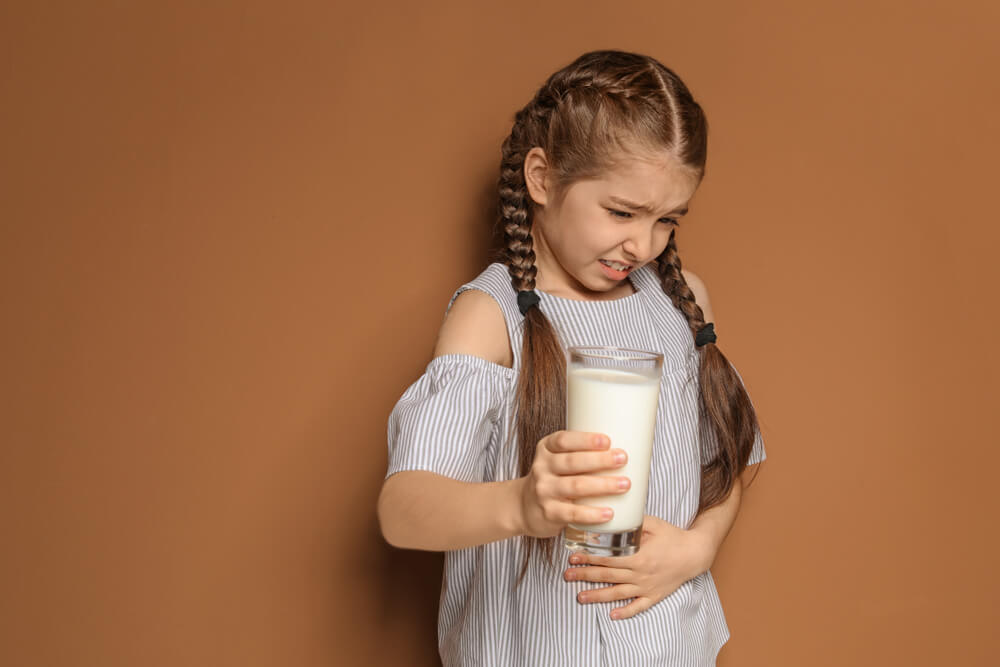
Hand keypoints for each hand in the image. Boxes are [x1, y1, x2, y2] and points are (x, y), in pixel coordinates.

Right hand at [518, 430, 629, 538]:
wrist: (525, 507)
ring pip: (575, 486)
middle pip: (572, 462)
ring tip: (624, 484)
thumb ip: (581, 452)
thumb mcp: (557, 459)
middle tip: (622, 458)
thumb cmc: (553, 478)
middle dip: (600, 460)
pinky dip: (592, 514)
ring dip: (602, 485)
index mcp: (547, 449)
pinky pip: (572, 513)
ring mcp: (544, 491)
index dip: (585, 440)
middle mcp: (542, 468)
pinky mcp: (549, 513)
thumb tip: (625, 446)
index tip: (607, 441)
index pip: (563, 440)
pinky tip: (609, 513)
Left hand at [562, 515, 711, 619]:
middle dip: (585, 575)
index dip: (589, 557)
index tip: (573, 557)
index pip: (607, 558)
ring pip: (617, 593)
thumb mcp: (653, 523)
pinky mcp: (654, 595)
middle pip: (607, 576)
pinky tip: (612, 615)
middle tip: (567, 576)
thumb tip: (612, 515)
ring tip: (579, 597)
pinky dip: (625, 612)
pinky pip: (638, 606)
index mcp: (639, 556)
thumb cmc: (673, 536)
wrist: (694, 554)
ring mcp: (647, 587)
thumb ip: (633, 522)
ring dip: (597, 596)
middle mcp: (640, 574)